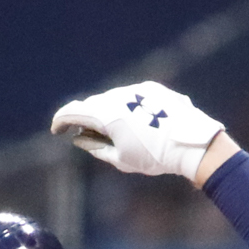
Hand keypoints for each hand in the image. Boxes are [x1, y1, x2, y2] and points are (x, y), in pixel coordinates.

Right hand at [50, 83, 226, 180]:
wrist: (191, 144)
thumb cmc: (155, 157)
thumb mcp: (121, 160)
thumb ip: (96, 148)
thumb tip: (80, 139)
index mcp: (106, 114)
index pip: (73, 111)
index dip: (61, 120)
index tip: (56, 130)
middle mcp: (118, 96)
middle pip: (93, 105)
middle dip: (86, 119)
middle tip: (85, 135)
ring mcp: (137, 90)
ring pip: (114, 100)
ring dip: (110, 114)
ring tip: (120, 134)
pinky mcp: (153, 89)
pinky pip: (133, 97)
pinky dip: (129, 109)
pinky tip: (141, 126)